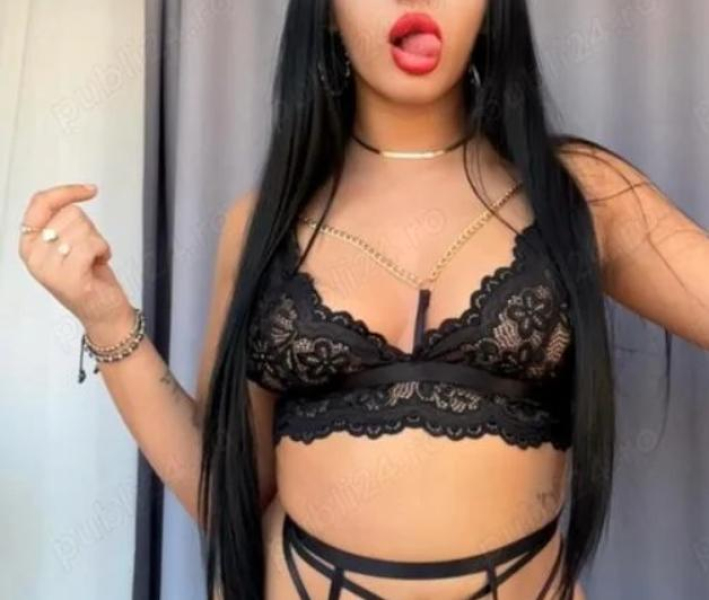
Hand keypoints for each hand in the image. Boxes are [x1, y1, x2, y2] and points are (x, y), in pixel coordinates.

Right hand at [18, 183, 132, 339]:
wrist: (103, 312)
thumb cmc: (90, 277)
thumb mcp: (69, 245)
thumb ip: (61, 223)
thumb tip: (70, 198)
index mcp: (29, 244)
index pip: (41, 203)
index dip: (66, 191)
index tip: (89, 190)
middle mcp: (33, 255)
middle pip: (70, 213)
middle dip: (89, 229)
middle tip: (89, 251)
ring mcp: (48, 267)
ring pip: (83, 228)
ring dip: (98, 242)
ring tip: (93, 260)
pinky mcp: (68, 277)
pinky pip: (91, 244)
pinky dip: (103, 250)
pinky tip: (99, 264)